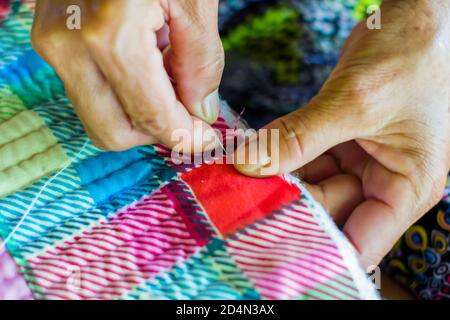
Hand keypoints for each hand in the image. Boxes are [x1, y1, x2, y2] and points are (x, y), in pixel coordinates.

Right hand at [31, 0, 223, 150]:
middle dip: (156, 132)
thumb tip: (200, 113)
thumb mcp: (195, 1)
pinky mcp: (52, 37)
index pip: (152, 119)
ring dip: (139, 111)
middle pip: (113, 133)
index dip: (185, 138)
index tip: (208, 139)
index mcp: (111, 38)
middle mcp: (68, 47)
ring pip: (97, 114)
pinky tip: (147, 64)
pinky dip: (122, 91)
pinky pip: (90, 89)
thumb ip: (200, 64)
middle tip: (189, 113)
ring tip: (169, 78)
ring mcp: (53, 42)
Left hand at [234, 0, 449, 267]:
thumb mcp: (355, 102)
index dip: (314, 251)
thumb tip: (247, 164)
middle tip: (235, 208)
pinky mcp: (341, 142)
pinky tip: (250, 160)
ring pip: (312, 187)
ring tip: (234, 186)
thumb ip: (299, 138)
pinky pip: (305, 160)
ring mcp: (361, 162)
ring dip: (276, 184)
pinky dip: (279, 160)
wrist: (415, 17)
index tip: (265, 247)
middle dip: (284, 210)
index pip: (358, 243)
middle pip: (328, 214)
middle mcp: (385, 182)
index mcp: (407, 188)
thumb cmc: (412, 56)